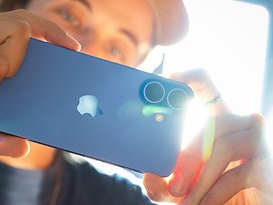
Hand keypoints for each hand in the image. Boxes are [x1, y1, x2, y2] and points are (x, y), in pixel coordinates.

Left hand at [143, 69, 270, 203]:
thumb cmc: (217, 195)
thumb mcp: (185, 189)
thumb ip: (165, 183)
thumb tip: (148, 178)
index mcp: (219, 123)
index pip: (207, 87)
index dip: (190, 77)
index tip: (169, 77)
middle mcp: (241, 125)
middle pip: (211, 124)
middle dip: (186, 158)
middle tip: (172, 187)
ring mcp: (257, 142)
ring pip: (221, 146)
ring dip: (198, 179)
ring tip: (184, 200)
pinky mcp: (268, 164)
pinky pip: (236, 173)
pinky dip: (214, 193)